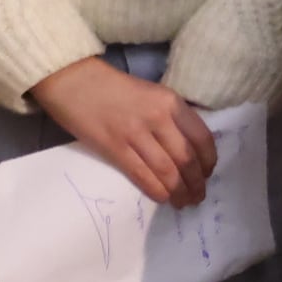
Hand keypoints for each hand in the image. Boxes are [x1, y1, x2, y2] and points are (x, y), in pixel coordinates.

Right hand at [32, 56, 215, 205]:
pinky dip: (156, 189)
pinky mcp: (114, 147)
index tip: (208, 173)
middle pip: (187, 159)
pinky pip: (142, 174)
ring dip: (179, 191)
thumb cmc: (113, 86)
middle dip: (196, 182)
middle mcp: (159, 118)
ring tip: (183, 202)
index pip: (202, 138)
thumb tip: (187, 146)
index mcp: (172, 102)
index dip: (208, 161)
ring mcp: (136, 133)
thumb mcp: (153, 93)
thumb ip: (171, 115)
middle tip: (198, 196)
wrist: (73, 79)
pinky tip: (163, 198)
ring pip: (167, 170)